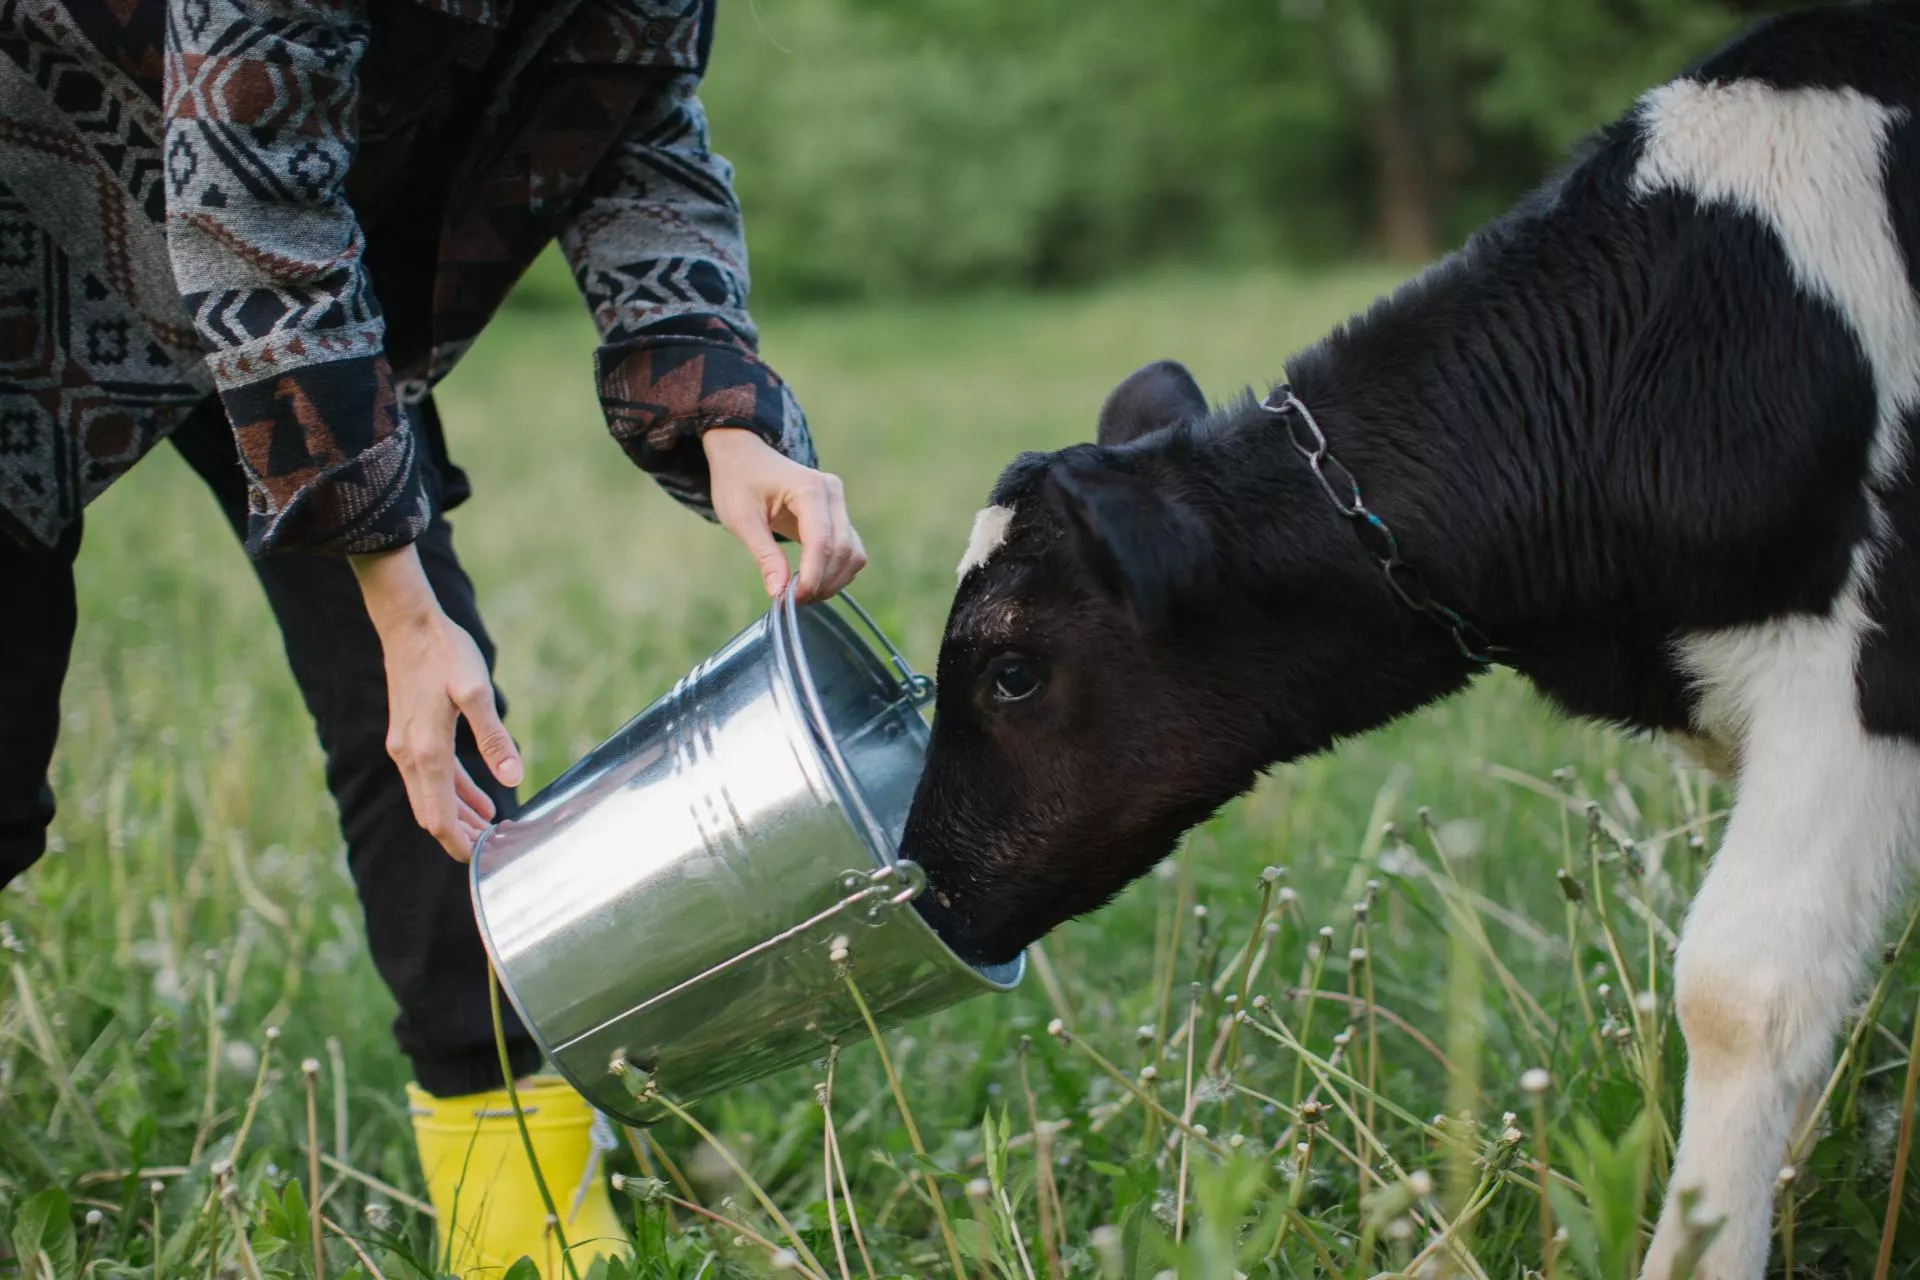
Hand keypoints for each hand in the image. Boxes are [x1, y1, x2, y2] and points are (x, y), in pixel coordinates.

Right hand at [351, 546, 522, 860]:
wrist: (408, 624)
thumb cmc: (445, 653)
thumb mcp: (476, 691)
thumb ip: (494, 737)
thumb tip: (513, 778)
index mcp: (426, 752)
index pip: (439, 817)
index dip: (461, 844)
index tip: (485, 862)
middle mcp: (409, 756)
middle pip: (433, 814)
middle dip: (462, 837)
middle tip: (497, 853)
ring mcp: (405, 746)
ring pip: (431, 798)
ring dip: (460, 817)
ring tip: (492, 832)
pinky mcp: (410, 735)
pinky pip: (431, 777)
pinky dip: (455, 794)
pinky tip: (481, 798)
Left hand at [705, 428, 866, 601]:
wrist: (744, 456)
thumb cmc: (738, 481)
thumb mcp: (741, 518)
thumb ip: (763, 554)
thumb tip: (779, 592)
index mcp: (809, 488)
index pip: (822, 542)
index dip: (811, 577)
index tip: (790, 599)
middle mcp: (832, 493)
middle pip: (843, 550)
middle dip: (822, 582)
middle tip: (792, 601)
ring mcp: (839, 504)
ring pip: (853, 554)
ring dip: (833, 581)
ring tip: (801, 594)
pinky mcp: (839, 516)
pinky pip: (849, 550)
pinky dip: (836, 572)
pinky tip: (811, 582)